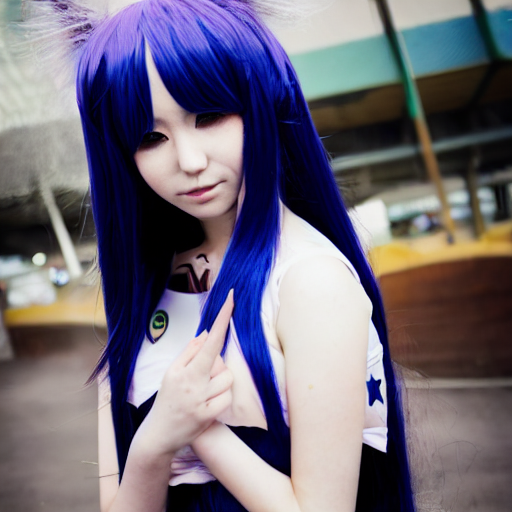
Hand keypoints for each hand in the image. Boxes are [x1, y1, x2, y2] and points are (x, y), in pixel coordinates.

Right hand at [135, 290, 233, 457]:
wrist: (158, 436)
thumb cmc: (168, 399)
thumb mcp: (172, 372)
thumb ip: (189, 352)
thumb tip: (207, 333)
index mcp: (184, 370)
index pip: (210, 340)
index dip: (223, 319)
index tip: (232, 298)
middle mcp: (193, 384)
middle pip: (221, 362)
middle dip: (215, 367)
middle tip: (198, 381)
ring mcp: (201, 402)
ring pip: (227, 379)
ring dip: (220, 384)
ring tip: (203, 394)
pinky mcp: (208, 417)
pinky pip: (227, 398)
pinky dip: (221, 399)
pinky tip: (208, 405)